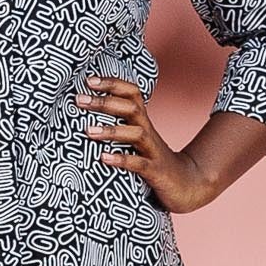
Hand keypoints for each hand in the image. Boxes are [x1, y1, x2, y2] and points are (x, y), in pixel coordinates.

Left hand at [75, 74, 217, 213]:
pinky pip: (139, 164)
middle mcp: (148, 132)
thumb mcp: (137, 139)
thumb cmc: (153, 160)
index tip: (89, 80)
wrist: (187, 184)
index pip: (131, 93)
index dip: (112, 84)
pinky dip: (122, 159)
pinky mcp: (155, 171)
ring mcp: (152, 151)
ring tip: (89, 130)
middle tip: (79, 100)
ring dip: (112, 130)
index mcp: (142, 122)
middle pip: (131, 108)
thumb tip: (84, 117)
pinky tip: (104, 158)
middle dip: (104, 102)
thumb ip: (119, 125)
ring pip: (136, 133)